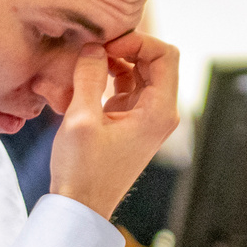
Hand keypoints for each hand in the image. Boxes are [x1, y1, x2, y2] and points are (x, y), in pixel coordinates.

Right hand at [48, 32, 179, 219]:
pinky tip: (86, 76)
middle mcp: (160, 112)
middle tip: (93, 48)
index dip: (137, 41)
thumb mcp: (81, 119)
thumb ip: (89, 77)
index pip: (165, 55)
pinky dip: (109, 75)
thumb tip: (92, 46)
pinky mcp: (130, 120)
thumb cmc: (83, 169)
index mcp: (159, 111)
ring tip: (86, 61)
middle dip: (126, 47)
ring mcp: (146, 116)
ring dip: (116, 60)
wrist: (81, 205)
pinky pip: (127, 85)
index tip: (105, 45)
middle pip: (155, 60)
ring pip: (140, 71)